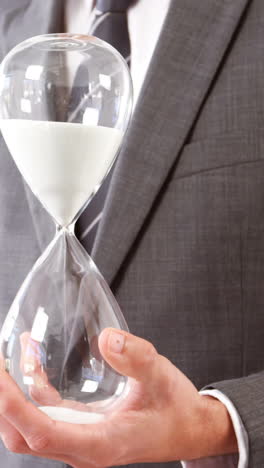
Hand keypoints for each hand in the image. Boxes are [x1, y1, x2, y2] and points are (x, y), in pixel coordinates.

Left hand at [0, 329, 237, 466]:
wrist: (188, 427)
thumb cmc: (175, 407)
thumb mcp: (160, 376)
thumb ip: (136, 358)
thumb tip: (106, 338)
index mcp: (100, 443)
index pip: (42, 433)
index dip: (14, 407)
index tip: (0, 376)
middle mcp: (83, 447)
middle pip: (23, 436)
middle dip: (1, 402)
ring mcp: (79, 439)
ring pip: (28, 428)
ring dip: (11, 396)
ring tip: (5, 357)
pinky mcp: (81, 427)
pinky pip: (45, 413)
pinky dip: (31, 388)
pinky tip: (31, 357)